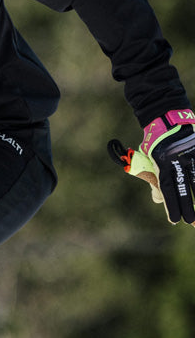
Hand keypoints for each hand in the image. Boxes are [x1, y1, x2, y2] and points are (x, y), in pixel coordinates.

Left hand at [108, 109, 194, 224]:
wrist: (166, 115)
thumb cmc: (154, 140)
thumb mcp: (147, 156)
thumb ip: (152, 177)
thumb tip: (158, 199)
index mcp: (161, 160)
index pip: (167, 187)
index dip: (171, 204)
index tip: (175, 220)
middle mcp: (177, 158)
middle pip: (183, 186)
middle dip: (188, 206)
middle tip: (192, 222)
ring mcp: (190, 153)